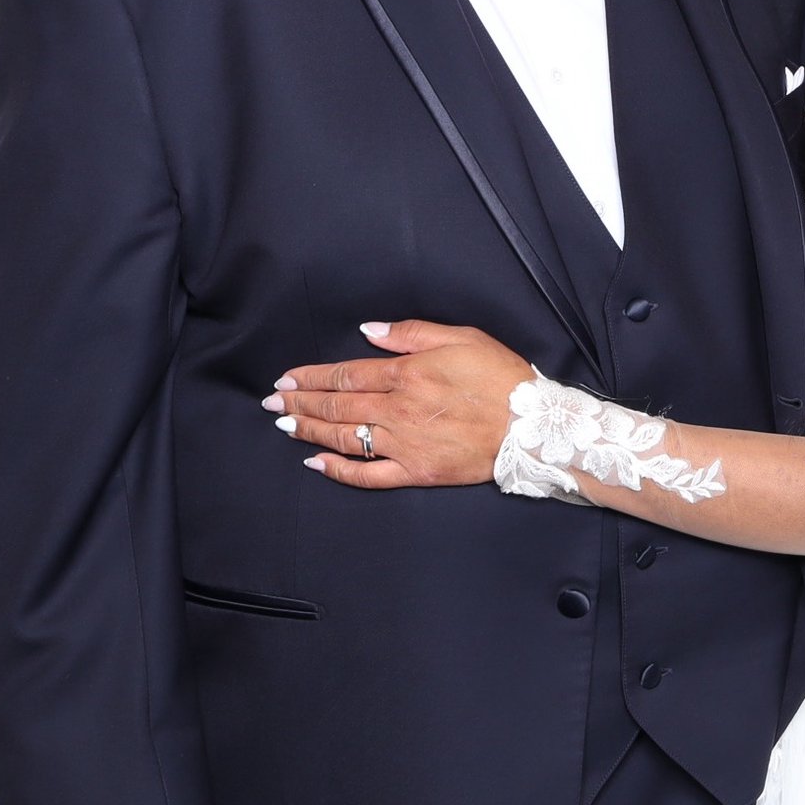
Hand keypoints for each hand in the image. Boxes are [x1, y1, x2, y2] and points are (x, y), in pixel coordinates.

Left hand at [268, 319, 535, 488]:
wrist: (532, 426)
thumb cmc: (500, 377)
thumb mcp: (462, 337)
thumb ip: (411, 332)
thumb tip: (368, 330)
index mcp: (407, 374)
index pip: (347, 375)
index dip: (312, 378)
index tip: (287, 379)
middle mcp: (398, 409)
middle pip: (338, 407)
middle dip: (300, 404)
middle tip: (273, 403)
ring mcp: (404, 444)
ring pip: (345, 438)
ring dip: (311, 432)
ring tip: (285, 427)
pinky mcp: (416, 472)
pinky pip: (369, 474)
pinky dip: (339, 471)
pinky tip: (317, 464)